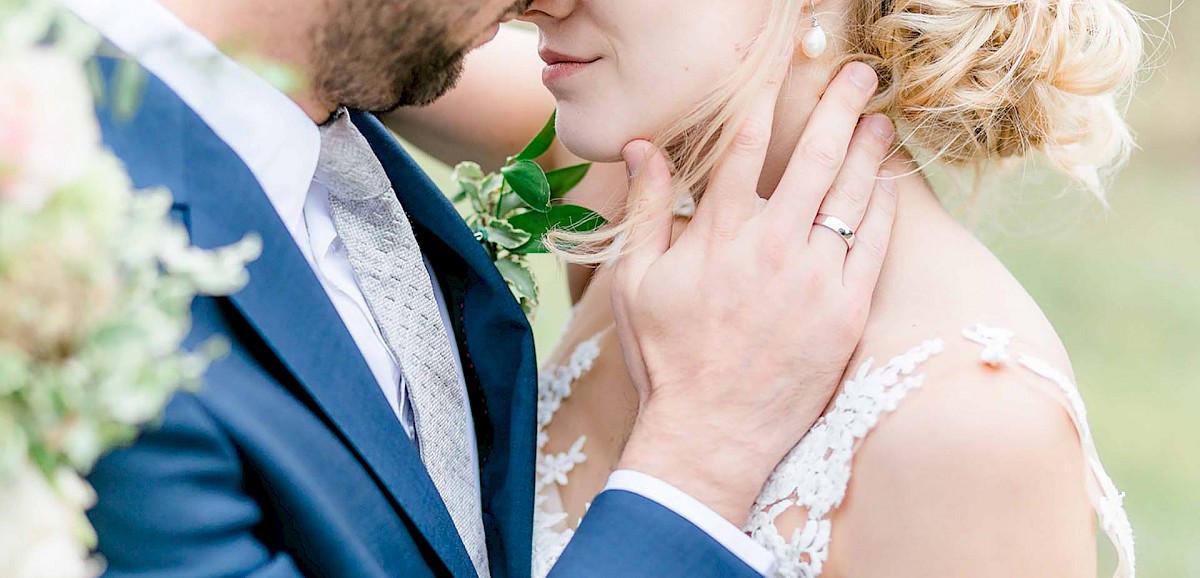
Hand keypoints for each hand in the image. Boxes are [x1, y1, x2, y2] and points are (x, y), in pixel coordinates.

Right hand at [612, 60, 898, 524]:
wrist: (710, 431)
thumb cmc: (666, 356)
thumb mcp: (636, 279)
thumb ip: (647, 207)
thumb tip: (644, 147)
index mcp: (719, 233)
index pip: (747, 147)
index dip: (766, 101)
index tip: (783, 73)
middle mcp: (773, 245)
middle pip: (815, 157)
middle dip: (839, 108)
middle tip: (857, 76)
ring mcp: (816, 278)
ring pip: (853, 196)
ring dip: (869, 151)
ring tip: (880, 121)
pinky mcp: (846, 312)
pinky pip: (876, 246)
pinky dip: (885, 209)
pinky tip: (889, 184)